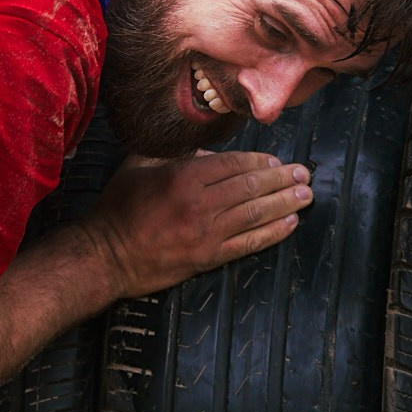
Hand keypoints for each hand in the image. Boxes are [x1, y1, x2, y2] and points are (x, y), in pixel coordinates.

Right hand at [82, 152, 312, 296]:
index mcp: (183, 177)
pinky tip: (290, 223)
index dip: (260, 161)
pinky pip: (248, 243)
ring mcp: (206, 233)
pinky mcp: (208, 258)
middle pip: (251, 187)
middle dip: (281, 179)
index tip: (277, 160)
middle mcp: (199, 204)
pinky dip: (273, 232)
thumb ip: (174, 154)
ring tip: (306, 195)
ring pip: (255, 214)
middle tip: (304, 173)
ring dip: (285, 203)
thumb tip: (207, 153)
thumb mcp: (140, 165)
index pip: (234, 164)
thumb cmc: (119, 207)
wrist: (105, 255)